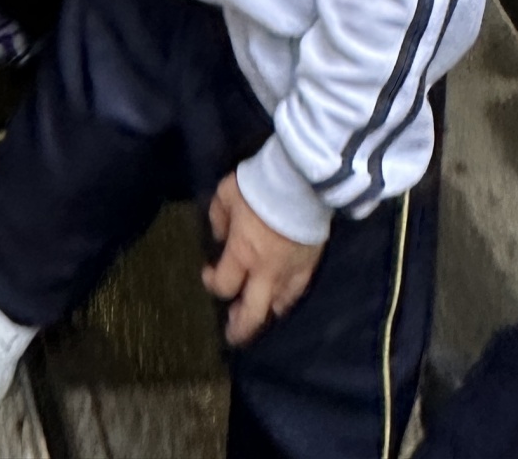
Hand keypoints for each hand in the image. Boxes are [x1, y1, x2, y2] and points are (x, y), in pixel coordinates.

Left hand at [203, 172, 322, 345]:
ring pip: (277, 308)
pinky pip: (297, 294)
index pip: (224, 284)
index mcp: (242, 254)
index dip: (212, 282)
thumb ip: (219, 217)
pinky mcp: (309, 267)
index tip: (207, 272)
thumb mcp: (226, 194)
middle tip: (231, 335)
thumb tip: (220, 235)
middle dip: (240, 329)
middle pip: (252, 314)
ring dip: (263, 314)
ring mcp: (290, 273)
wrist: (301, 182)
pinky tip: (280, 302)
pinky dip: (286, 301)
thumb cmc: (259, 186)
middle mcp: (266, 272)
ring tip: (255, 316)